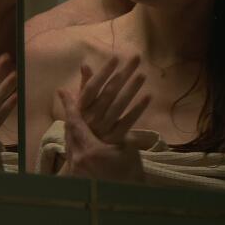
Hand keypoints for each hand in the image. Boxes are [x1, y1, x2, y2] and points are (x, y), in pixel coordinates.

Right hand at [59, 55, 150, 181]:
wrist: (83, 167)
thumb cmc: (81, 136)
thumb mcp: (77, 113)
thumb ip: (80, 92)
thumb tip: (81, 69)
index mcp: (81, 110)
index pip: (92, 87)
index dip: (104, 72)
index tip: (115, 57)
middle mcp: (91, 118)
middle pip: (108, 92)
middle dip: (123, 74)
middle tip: (136, 58)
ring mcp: (103, 129)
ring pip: (118, 105)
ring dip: (131, 89)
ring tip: (143, 74)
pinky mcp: (115, 140)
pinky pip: (127, 122)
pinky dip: (137, 109)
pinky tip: (148, 97)